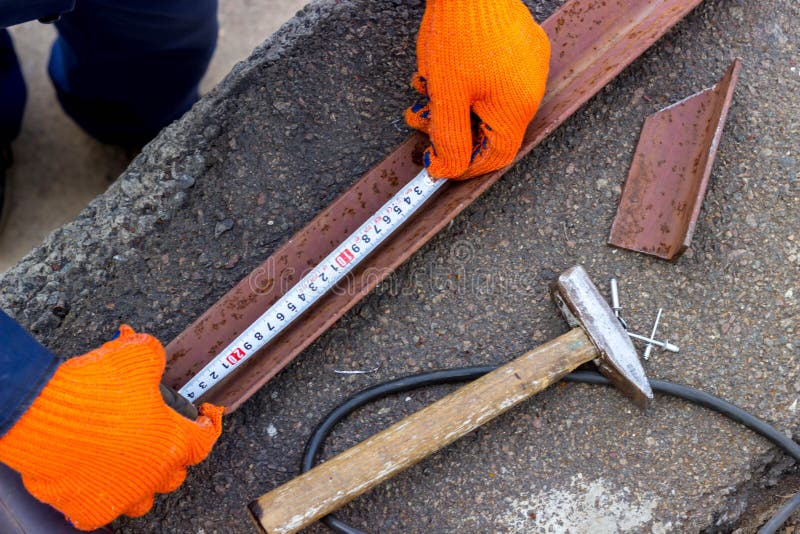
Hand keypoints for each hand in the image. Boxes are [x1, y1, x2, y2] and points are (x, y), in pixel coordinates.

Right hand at [0, 325, 222, 530]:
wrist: (41, 415)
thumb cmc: (94, 388)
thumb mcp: (138, 356)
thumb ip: (153, 357)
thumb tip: (150, 353)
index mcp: (174, 442)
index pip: (206, 438)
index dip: (209, 424)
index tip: (205, 415)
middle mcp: (153, 474)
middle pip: (175, 471)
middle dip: (173, 453)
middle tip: (160, 435)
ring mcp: (122, 495)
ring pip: (144, 497)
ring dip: (142, 479)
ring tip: (131, 460)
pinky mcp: (89, 509)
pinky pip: (103, 510)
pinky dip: (102, 495)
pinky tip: (96, 477)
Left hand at [405, 0, 549, 179]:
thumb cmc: (459, 33)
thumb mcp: (446, 96)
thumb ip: (449, 140)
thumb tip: (446, 170)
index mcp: (517, 108)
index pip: (496, 156)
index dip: (464, 166)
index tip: (437, 163)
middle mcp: (531, 89)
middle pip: (488, 128)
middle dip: (449, 128)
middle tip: (420, 118)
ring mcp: (528, 65)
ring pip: (485, 102)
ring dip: (450, 104)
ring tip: (423, 87)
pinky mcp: (521, 45)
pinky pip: (492, 78)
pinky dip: (462, 83)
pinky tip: (439, 69)